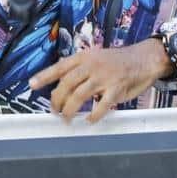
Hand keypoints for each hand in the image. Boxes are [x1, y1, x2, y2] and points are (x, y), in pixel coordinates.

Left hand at [29, 40, 169, 123]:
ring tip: (67, 119)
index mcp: (85, 57)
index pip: (60, 66)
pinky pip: (101, 105)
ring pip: (79, 95)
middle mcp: (92, 65)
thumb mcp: (96, 57)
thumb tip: (62, 81)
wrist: (144, 58)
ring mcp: (104, 76)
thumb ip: (80, 68)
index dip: (44, 76)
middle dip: (57, 100)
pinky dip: (93, 115)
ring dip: (70, 110)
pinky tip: (90, 120)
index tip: (32, 84)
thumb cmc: (118, 61)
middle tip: (55, 111)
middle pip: (66, 84)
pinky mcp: (117, 88)